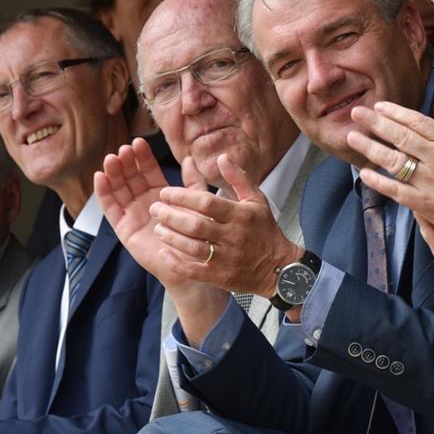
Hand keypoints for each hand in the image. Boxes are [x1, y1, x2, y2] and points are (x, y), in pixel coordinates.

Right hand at [97, 139, 230, 344]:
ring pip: (119, 189)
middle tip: (123, 149)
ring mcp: (133, 215)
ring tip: (111, 158)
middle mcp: (144, 203)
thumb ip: (192, 183)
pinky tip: (101, 177)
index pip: (148, 172)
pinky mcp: (124, 229)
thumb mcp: (197, 204)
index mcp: (161, 196)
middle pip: (130, 177)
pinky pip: (111, 208)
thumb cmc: (198, 235)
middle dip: (126, 162)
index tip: (138, 143)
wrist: (193, 263)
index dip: (142, 158)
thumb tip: (189, 158)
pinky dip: (104, 193)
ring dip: (113, 173)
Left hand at [151, 153, 302, 296]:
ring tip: (157, 229)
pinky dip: (176, 262)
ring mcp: (226, 258)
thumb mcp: (257, 200)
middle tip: (155, 209)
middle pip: (196, 225)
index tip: (165, 193)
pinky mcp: (221, 276)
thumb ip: (238, 178)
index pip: (207, 203)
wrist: (278, 268)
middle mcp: (233, 236)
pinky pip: (194, 271)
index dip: (182, 196)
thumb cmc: (264, 230)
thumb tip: (221, 157)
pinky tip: (163, 253)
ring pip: (192, 247)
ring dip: (170, 237)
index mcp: (241, 215)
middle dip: (171, 216)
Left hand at [348, 96, 433, 262]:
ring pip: (395, 161)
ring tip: (352, 138)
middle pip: (402, 137)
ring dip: (371, 148)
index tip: (378, 106)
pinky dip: (378, 182)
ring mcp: (430, 182)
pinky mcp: (424, 204)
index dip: (397, 113)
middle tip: (357, 114)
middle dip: (376, 123)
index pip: (419, 123)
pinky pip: (396, 190)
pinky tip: (363, 173)